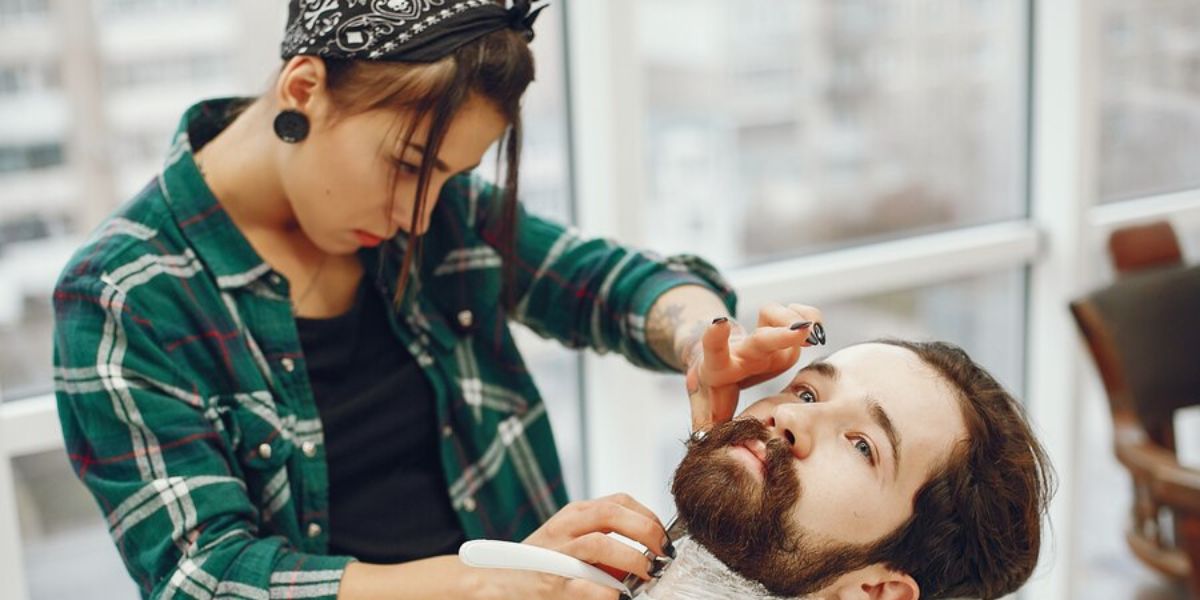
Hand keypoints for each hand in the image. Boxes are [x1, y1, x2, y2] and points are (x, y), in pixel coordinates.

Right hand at [501, 493, 668, 598]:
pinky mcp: (552, 585)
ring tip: (648, 573)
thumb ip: (604, 541)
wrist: (495, 582)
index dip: (648, 516)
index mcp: (574, 514)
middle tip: (664, 553)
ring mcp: (557, 555)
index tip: (665, 536)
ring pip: (599, 543)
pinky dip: (609, 591)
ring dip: (632, 558)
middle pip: (613, 514)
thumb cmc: (540, 565)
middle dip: (647, 531)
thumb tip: (649, 556)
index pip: (619, 501)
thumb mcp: (570, 541)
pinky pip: (586, 585)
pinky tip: (619, 596)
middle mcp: (565, 528)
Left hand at [685, 303, 823, 430]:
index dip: (715, 336)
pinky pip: (793, 312)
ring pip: (773, 316)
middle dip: (779, 335)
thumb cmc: (714, 389)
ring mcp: (760, 338)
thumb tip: (707, 451)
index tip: (718, 323)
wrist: (718, 361)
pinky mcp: (776, 330)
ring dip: (794, 321)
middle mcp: (742, 350)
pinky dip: (808, 314)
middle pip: (758, 339)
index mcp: (721, 368)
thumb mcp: (707, 408)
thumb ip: (707, 427)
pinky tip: (815, 325)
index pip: (713, 349)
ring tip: (811, 335)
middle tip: (803, 333)